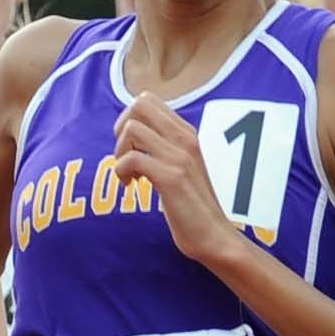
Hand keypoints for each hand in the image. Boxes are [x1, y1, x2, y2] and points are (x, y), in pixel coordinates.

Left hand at [113, 94, 239, 271]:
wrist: (214, 235)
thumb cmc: (193, 206)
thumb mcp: (182, 168)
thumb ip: (164, 149)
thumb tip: (134, 139)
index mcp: (187, 134)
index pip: (149, 100)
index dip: (129, 119)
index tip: (131, 146)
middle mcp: (184, 139)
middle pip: (139, 105)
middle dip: (121, 129)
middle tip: (125, 155)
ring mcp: (179, 157)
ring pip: (132, 129)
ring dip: (120, 152)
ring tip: (128, 174)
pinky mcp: (171, 178)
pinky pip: (132, 159)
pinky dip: (122, 172)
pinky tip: (131, 186)